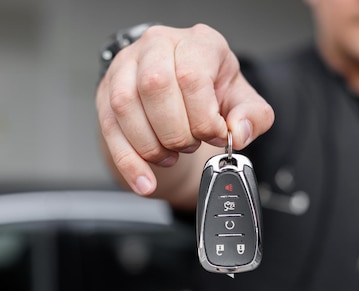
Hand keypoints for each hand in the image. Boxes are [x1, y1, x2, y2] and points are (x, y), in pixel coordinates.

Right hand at [96, 24, 273, 196]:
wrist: (177, 86)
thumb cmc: (208, 88)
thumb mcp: (240, 98)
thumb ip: (252, 117)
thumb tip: (240, 133)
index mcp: (195, 42)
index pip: (191, 76)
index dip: (203, 117)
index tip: (214, 136)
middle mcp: (156, 47)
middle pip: (154, 87)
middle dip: (174, 131)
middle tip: (189, 145)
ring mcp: (125, 68)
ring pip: (125, 106)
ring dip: (150, 145)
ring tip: (169, 157)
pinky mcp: (106, 92)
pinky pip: (109, 129)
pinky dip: (128, 162)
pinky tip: (144, 181)